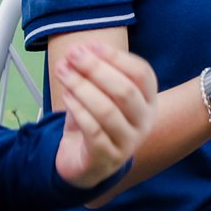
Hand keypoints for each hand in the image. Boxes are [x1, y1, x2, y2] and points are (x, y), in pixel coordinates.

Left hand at [53, 41, 159, 190]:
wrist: (86, 164)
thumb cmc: (95, 122)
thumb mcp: (100, 94)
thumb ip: (93, 74)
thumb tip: (79, 50)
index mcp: (148, 100)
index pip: (142, 73)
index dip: (116, 57)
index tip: (90, 45)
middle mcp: (145, 121)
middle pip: (126, 90)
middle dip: (96, 69)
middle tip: (73, 55)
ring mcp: (129, 142)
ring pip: (108, 110)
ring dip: (82, 87)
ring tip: (63, 72)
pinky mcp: (108, 158)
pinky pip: (93, 131)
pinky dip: (78, 110)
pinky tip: (65, 96)